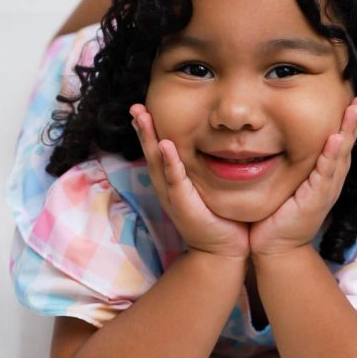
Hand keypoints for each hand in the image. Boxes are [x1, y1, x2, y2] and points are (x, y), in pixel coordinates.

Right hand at [130, 104, 250, 259]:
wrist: (222, 251)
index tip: (144, 108)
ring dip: (148, 137)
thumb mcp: (209, 188)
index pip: (158, 150)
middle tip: (135, 106)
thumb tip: (222, 144)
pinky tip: (165, 145)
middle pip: (150, 151)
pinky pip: (175, 178)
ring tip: (141, 116)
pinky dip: (170, 161)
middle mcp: (167, 186)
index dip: (149, 129)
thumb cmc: (220, 218)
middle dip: (142, 128)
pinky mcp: (183, 203)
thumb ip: (209, 168)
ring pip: (157, 161)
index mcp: (172, 181)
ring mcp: (173, 195)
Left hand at [249, 97, 356, 257]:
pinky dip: (332, 155)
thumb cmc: (279, 215)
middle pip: (347, 144)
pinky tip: (336, 139)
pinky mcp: (316, 199)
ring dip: (349, 131)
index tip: (353, 99)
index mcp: (325, 175)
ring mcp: (326, 190)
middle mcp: (331, 181)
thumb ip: (292, 163)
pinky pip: (326, 173)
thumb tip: (279, 137)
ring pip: (341, 155)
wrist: (276, 248)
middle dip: (355, 120)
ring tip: (355, 109)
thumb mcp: (289, 183)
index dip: (347, 121)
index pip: (339, 143)